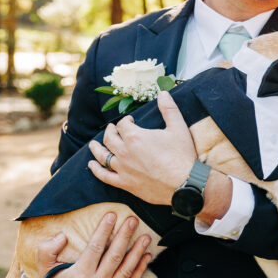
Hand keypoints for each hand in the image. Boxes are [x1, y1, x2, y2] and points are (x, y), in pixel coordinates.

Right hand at [36, 212, 151, 277]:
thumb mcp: (43, 269)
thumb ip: (47, 250)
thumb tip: (62, 236)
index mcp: (79, 275)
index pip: (95, 247)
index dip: (104, 230)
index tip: (111, 215)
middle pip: (115, 255)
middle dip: (125, 236)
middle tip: (133, 220)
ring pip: (127, 269)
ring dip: (138, 251)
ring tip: (146, 236)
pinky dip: (140, 269)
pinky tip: (147, 256)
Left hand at [89, 91, 200, 205]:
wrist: (185, 184)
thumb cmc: (182, 155)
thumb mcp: (178, 128)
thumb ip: (169, 109)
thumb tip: (163, 93)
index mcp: (135, 136)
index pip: (122, 125)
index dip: (126, 121)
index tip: (131, 121)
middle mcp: (124, 152)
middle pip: (110, 138)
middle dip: (110, 131)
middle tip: (112, 129)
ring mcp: (123, 168)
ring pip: (102, 156)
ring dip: (96, 148)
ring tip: (93, 144)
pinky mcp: (125, 183)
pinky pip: (104, 176)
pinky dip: (96, 169)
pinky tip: (92, 165)